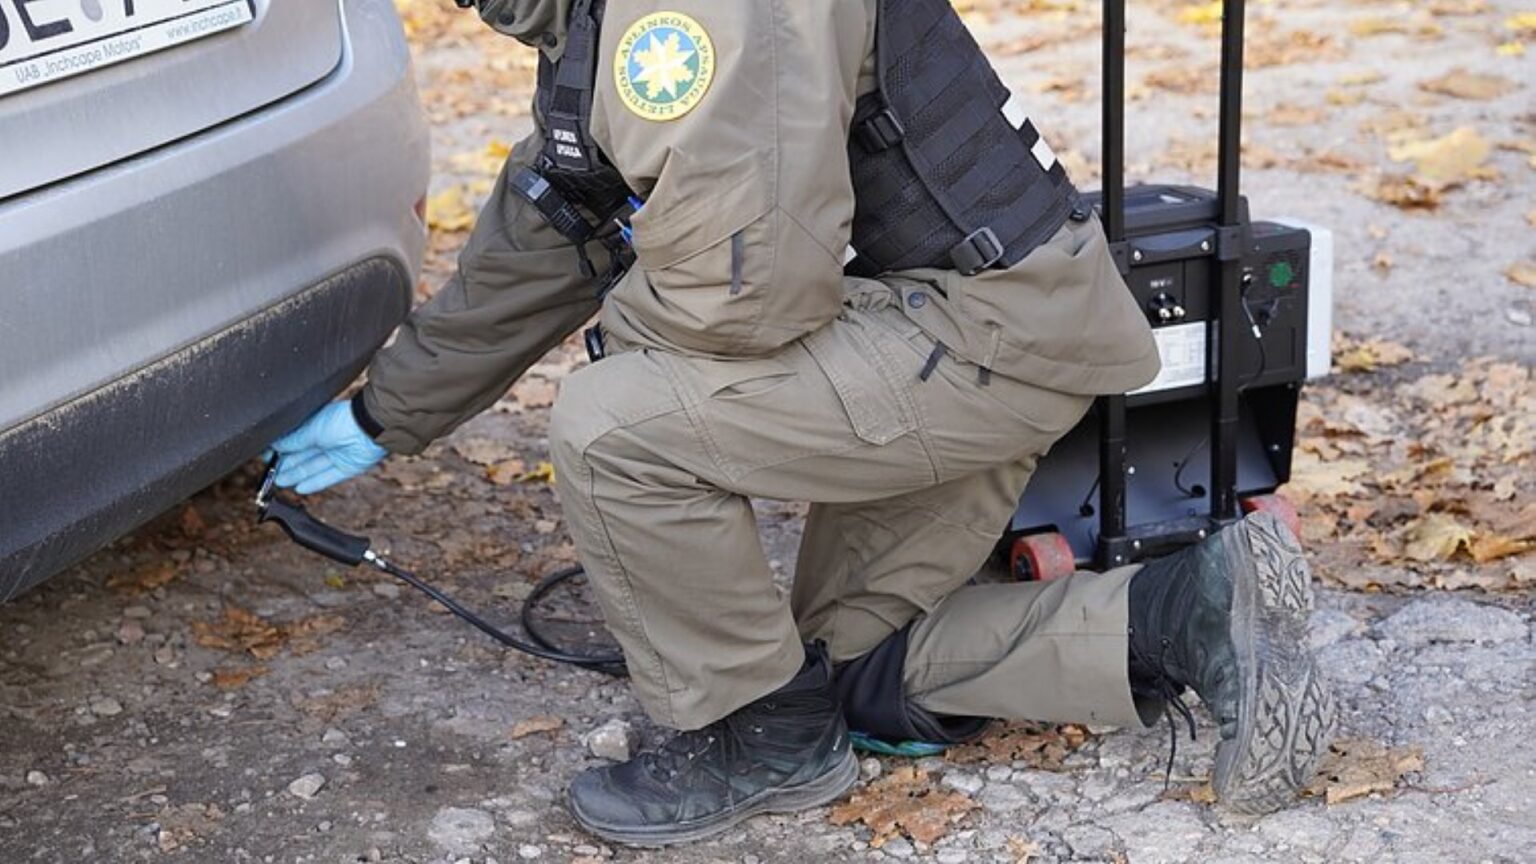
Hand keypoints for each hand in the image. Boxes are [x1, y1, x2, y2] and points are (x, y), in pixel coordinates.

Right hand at [268, 401, 387, 493]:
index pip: (295, 439)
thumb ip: (293, 440)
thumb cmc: (342, 419)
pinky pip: (328, 477)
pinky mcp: (348, 467)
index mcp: (318, 424)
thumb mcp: (310, 429)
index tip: (267, 456)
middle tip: (270, 473)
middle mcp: (327, 438)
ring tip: (280, 481)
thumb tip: (275, 445)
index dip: (281, 449)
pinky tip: (300, 488)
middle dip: (286, 464)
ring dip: (296, 475)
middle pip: (303, 455)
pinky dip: (314, 483)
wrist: (370, 428)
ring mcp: (338, 453)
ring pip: (313, 467)